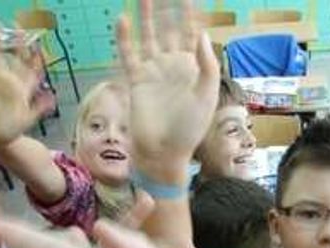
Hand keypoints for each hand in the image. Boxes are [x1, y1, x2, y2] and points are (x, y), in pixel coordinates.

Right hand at [0, 30, 55, 146]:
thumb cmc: (13, 131)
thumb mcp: (28, 120)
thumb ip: (39, 108)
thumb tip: (52, 98)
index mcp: (23, 89)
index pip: (31, 70)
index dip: (35, 58)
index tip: (36, 44)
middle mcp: (10, 82)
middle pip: (15, 59)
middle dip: (17, 44)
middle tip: (17, 28)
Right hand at [118, 0, 219, 179]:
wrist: (164, 152)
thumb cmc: (189, 129)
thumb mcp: (206, 96)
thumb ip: (206, 65)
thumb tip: (202, 34)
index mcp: (193, 68)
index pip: (192, 34)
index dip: (191, 15)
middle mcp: (172, 65)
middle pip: (169, 29)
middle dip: (168, 9)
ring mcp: (154, 71)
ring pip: (149, 37)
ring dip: (147, 17)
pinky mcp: (137, 80)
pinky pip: (129, 54)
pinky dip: (125, 38)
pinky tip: (123, 20)